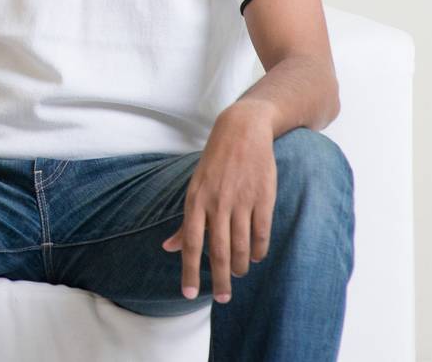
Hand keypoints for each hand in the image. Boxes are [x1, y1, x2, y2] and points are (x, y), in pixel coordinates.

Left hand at [162, 101, 277, 302]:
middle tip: (222, 299)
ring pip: (242, 246)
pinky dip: (259, 250)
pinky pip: (261, 233)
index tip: (188, 294)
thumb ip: (185, 221)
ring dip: (240, 266)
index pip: (190, 243)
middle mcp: (216, 204)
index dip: (189, 270)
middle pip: (218, 251)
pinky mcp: (263, 199)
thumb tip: (168, 248)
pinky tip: (256, 257)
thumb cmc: (214, 164)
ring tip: (238, 274)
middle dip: (219, 279)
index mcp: (195, 201)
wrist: (241, 132)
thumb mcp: (193, 188)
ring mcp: (241, 201)